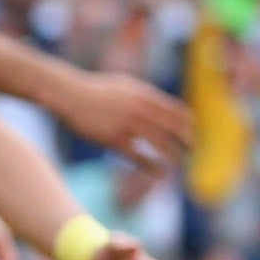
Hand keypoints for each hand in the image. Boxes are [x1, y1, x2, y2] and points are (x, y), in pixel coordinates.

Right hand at [53, 68, 192, 180]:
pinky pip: (138, 156)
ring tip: (177, 163)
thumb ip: (145, 96)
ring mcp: (127, 124)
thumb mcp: (126, 86)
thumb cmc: (95, 90)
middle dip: (186, 141)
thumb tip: (160, 106)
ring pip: (160, 143)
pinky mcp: (113, 139)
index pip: (178, 112)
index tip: (191, 135)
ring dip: (172, 155)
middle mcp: (141, 109)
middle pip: (174, 128)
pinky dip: (151, 166)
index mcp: (146, 95)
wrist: (68, 94)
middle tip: (190, 151)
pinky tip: (158, 173)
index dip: (189, 125)